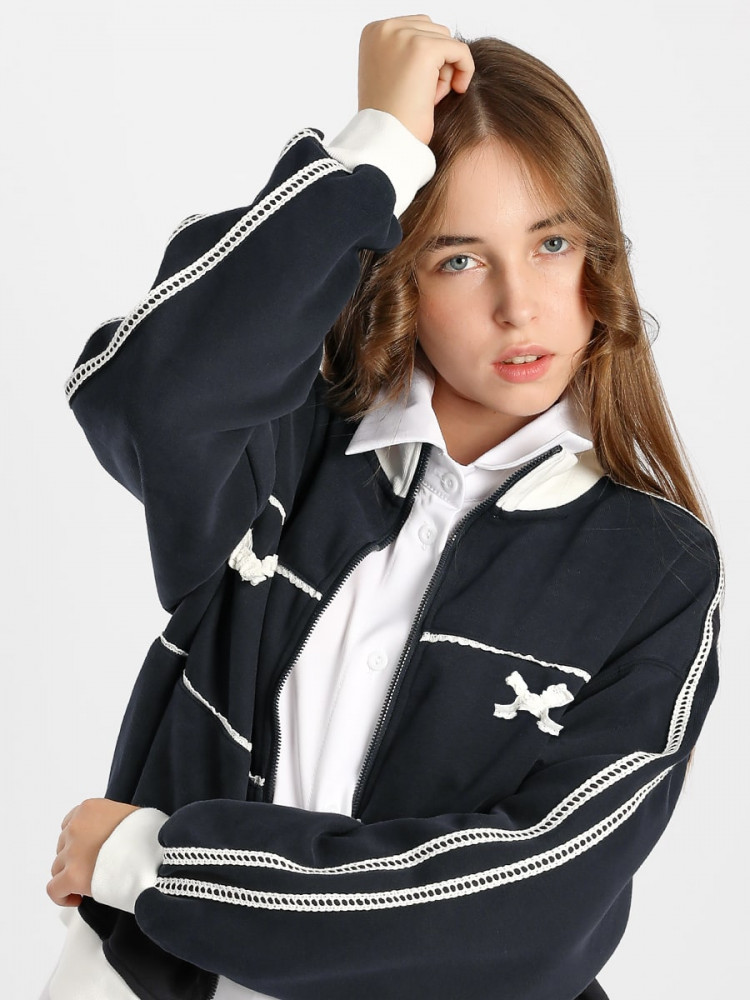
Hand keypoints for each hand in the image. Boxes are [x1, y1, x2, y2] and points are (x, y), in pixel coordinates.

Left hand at [47, 798, 139, 906]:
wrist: (155, 850)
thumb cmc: (149, 833)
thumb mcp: (129, 814)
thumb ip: (110, 821)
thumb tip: (110, 836)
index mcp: (89, 808)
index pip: (70, 824)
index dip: (79, 841)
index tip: (90, 851)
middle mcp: (76, 827)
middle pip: (63, 847)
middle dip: (75, 859)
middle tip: (95, 869)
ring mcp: (72, 852)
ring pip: (57, 868)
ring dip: (70, 876)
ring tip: (88, 886)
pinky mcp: (72, 875)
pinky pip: (54, 889)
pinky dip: (62, 896)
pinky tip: (77, 899)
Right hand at [358, 14, 474, 144]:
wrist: (387, 142)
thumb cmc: (389, 119)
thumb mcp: (389, 76)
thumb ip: (404, 53)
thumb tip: (437, 45)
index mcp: (373, 33)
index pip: (416, 29)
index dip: (426, 60)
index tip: (419, 87)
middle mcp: (385, 28)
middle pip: (433, 31)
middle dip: (436, 63)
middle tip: (426, 95)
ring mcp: (403, 36)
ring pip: (446, 41)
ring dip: (445, 70)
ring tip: (431, 97)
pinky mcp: (424, 49)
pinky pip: (460, 50)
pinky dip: (464, 70)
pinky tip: (456, 90)